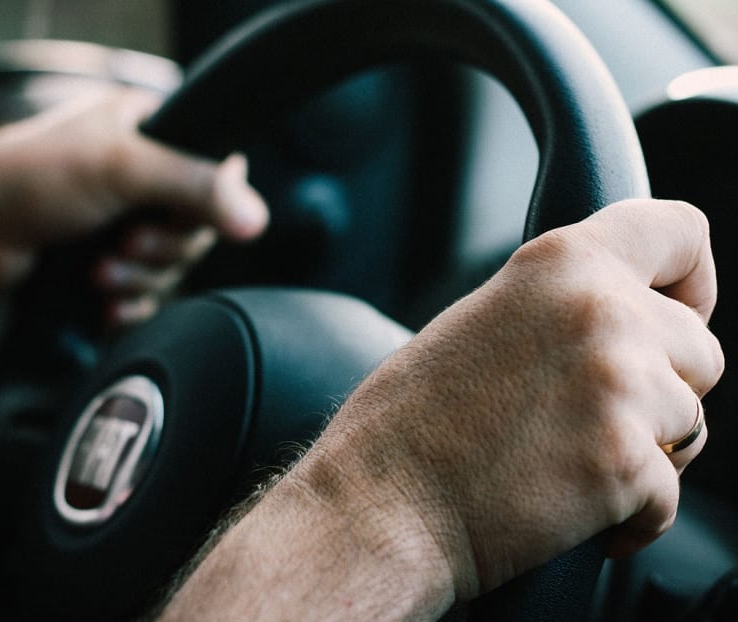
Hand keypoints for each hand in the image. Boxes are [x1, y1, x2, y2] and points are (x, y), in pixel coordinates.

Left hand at [0, 88, 267, 325]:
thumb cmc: (31, 179)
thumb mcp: (123, 169)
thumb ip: (196, 187)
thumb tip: (256, 218)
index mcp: (148, 130)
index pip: (215, 170)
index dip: (205, 204)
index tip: (177, 217)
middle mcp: (141, 173)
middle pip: (196, 226)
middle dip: (162, 248)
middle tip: (128, 244)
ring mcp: (124, 218)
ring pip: (171, 263)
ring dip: (141, 276)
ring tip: (102, 271)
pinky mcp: (110, 259)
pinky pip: (148, 290)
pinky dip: (133, 299)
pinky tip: (109, 302)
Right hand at [161, 199, 722, 620]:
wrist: (379, 502)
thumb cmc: (411, 420)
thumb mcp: (485, 320)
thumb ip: (560, 307)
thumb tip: (623, 325)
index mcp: (560, 263)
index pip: (681, 232)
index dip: (691, 279)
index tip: (679, 313)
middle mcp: (602, 312)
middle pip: (701, 349)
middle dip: (663, 387)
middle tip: (596, 415)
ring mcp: (621, 388)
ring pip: (692, 424)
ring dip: (648, 449)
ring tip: (571, 461)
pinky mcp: (626, 466)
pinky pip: (670, 494)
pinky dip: (632, 511)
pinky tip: (573, 507)